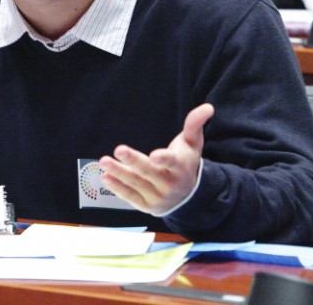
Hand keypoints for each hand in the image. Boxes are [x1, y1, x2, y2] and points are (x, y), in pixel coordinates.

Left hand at [98, 103, 213, 215]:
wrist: (189, 197)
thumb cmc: (187, 162)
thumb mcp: (193, 143)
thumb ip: (195, 124)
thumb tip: (208, 107)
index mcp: (181, 167)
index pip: (172, 162)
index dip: (164, 159)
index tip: (154, 155)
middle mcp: (169, 184)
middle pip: (150, 172)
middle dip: (134, 162)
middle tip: (119, 149)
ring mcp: (157, 197)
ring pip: (136, 184)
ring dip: (119, 173)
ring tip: (104, 162)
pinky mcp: (146, 205)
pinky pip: (130, 197)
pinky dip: (118, 188)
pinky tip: (106, 177)